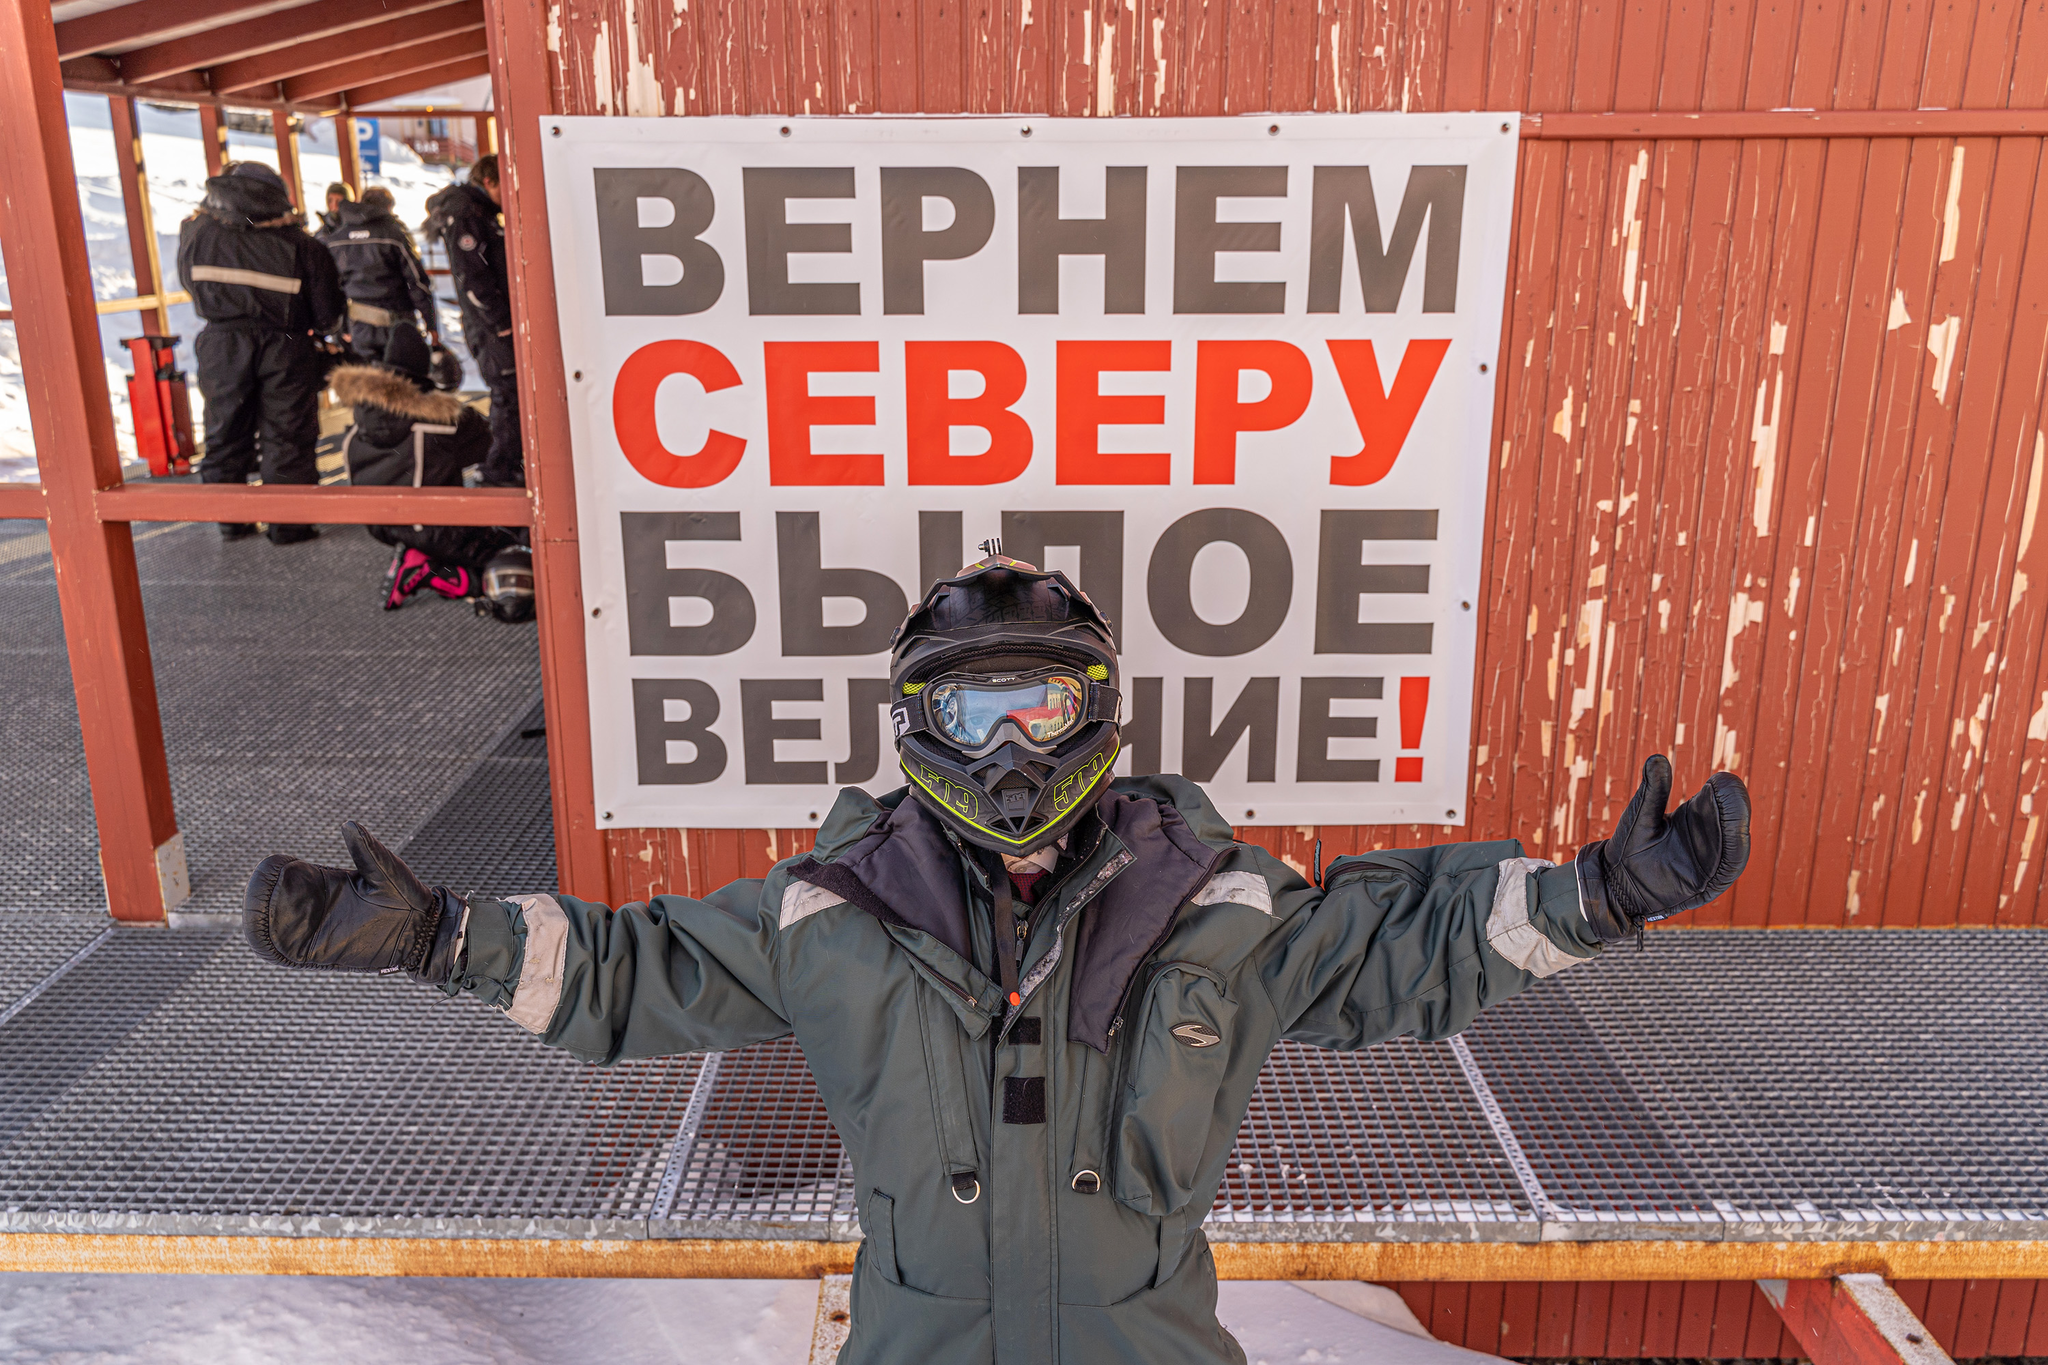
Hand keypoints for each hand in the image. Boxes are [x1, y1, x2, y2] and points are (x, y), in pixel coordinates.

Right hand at [245, 822, 462, 981]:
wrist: (425, 930)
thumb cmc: (410, 896)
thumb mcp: (385, 870)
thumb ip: (366, 849)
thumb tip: (348, 824)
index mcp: (332, 884)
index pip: (294, 877)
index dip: (277, 871)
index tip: (271, 864)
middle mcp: (321, 907)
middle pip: (279, 902)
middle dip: (261, 897)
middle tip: (256, 891)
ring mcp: (322, 931)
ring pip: (279, 927)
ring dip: (262, 922)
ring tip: (253, 913)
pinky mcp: (326, 954)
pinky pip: (289, 953)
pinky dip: (272, 947)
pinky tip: (262, 938)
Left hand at [1575, 755, 1749, 940]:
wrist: (1615, 882)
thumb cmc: (1628, 847)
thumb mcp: (1641, 814)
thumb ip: (1653, 790)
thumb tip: (1656, 758)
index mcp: (1694, 819)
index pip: (1715, 803)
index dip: (1720, 792)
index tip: (1719, 778)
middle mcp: (1706, 839)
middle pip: (1728, 822)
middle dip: (1733, 806)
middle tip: (1730, 787)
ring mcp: (1707, 863)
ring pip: (1732, 846)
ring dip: (1736, 828)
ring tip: (1735, 810)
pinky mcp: (1704, 885)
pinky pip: (1726, 873)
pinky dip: (1733, 857)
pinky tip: (1735, 840)